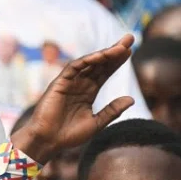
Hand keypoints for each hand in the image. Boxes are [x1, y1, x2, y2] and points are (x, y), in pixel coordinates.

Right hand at [11, 35, 135, 162]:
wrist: (48, 141)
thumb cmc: (68, 135)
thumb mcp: (97, 123)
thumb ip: (112, 110)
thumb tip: (131, 99)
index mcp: (88, 92)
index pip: (105, 72)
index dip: (117, 62)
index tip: (130, 51)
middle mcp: (80, 84)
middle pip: (99, 64)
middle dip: (114, 51)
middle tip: (130, 38)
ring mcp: (70, 82)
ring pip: (89, 63)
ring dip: (105, 53)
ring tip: (121, 46)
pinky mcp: (60, 83)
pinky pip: (74, 67)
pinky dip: (88, 60)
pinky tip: (102, 55)